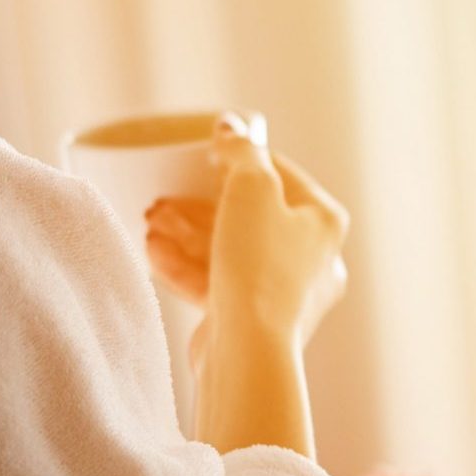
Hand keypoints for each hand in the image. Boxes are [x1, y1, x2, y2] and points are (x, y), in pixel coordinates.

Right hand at [145, 113, 347, 345]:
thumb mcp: (250, 188)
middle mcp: (312, 258)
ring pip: (230, 250)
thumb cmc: (260, 265)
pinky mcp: (254, 321)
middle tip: (161, 199)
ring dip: (186, 234)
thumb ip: (240, 151)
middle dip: (198, 205)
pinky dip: (187, 267)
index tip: (201, 155)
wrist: (249, 351)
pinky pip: (219, 283)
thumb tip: (231, 124)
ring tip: (151, 223)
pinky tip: (154, 255)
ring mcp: (284, 293)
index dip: (238, 158)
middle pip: (250, 215)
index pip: (281, 173)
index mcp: (324, 222)